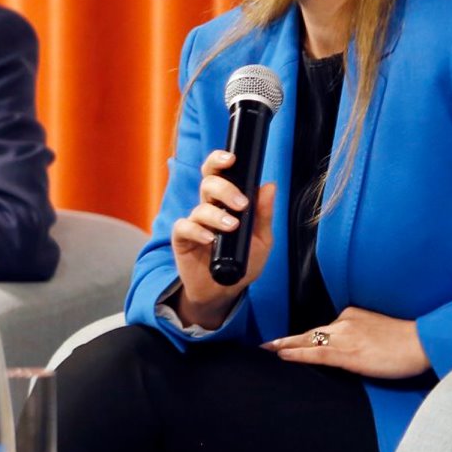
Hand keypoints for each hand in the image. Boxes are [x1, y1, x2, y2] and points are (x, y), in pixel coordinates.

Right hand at [169, 150, 275, 330]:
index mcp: (225, 201)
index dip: (220, 160)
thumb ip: (264, 214)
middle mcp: (208, 207)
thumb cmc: (243, 262)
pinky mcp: (182, 239)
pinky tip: (210, 239)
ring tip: (232, 227)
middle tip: (240, 203)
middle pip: (208, 182)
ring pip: (200, 207)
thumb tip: (270, 186)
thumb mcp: (262, 240)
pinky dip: (197, 231)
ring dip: (217, 215)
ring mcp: (195, 222)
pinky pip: (185, 227)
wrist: (224, 291)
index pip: (219, 172)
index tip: (232, 159)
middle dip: (224, 188)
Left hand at [265, 306, 429, 379]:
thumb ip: (362, 335)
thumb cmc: (407, 341)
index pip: (324, 328)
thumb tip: (351, 349)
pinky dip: (297, 354)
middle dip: (287, 340)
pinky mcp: (348, 353)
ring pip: (309, 341)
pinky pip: (316, 353)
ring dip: (285, 347)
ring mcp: (345, 336)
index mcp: (353, 315)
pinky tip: (283, 356)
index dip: (304, 337)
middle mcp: (345, 322)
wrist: (421, 342)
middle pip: (311, 333)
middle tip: (266, 344)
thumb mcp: (380, 331)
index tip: (289, 341)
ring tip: (266, 350)